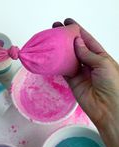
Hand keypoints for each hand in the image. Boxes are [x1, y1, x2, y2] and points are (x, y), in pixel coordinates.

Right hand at [53, 18, 118, 146]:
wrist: (106, 106)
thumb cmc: (111, 84)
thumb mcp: (103, 63)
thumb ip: (88, 54)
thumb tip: (76, 42)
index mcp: (100, 56)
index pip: (87, 40)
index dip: (77, 30)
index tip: (68, 23)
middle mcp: (89, 63)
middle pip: (75, 48)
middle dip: (66, 39)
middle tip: (56, 30)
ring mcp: (80, 72)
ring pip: (68, 58)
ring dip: (60, 50)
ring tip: (51, 41)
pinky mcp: (73, 81)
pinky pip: (63, 71)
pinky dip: (57, 65)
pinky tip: (51, 57)